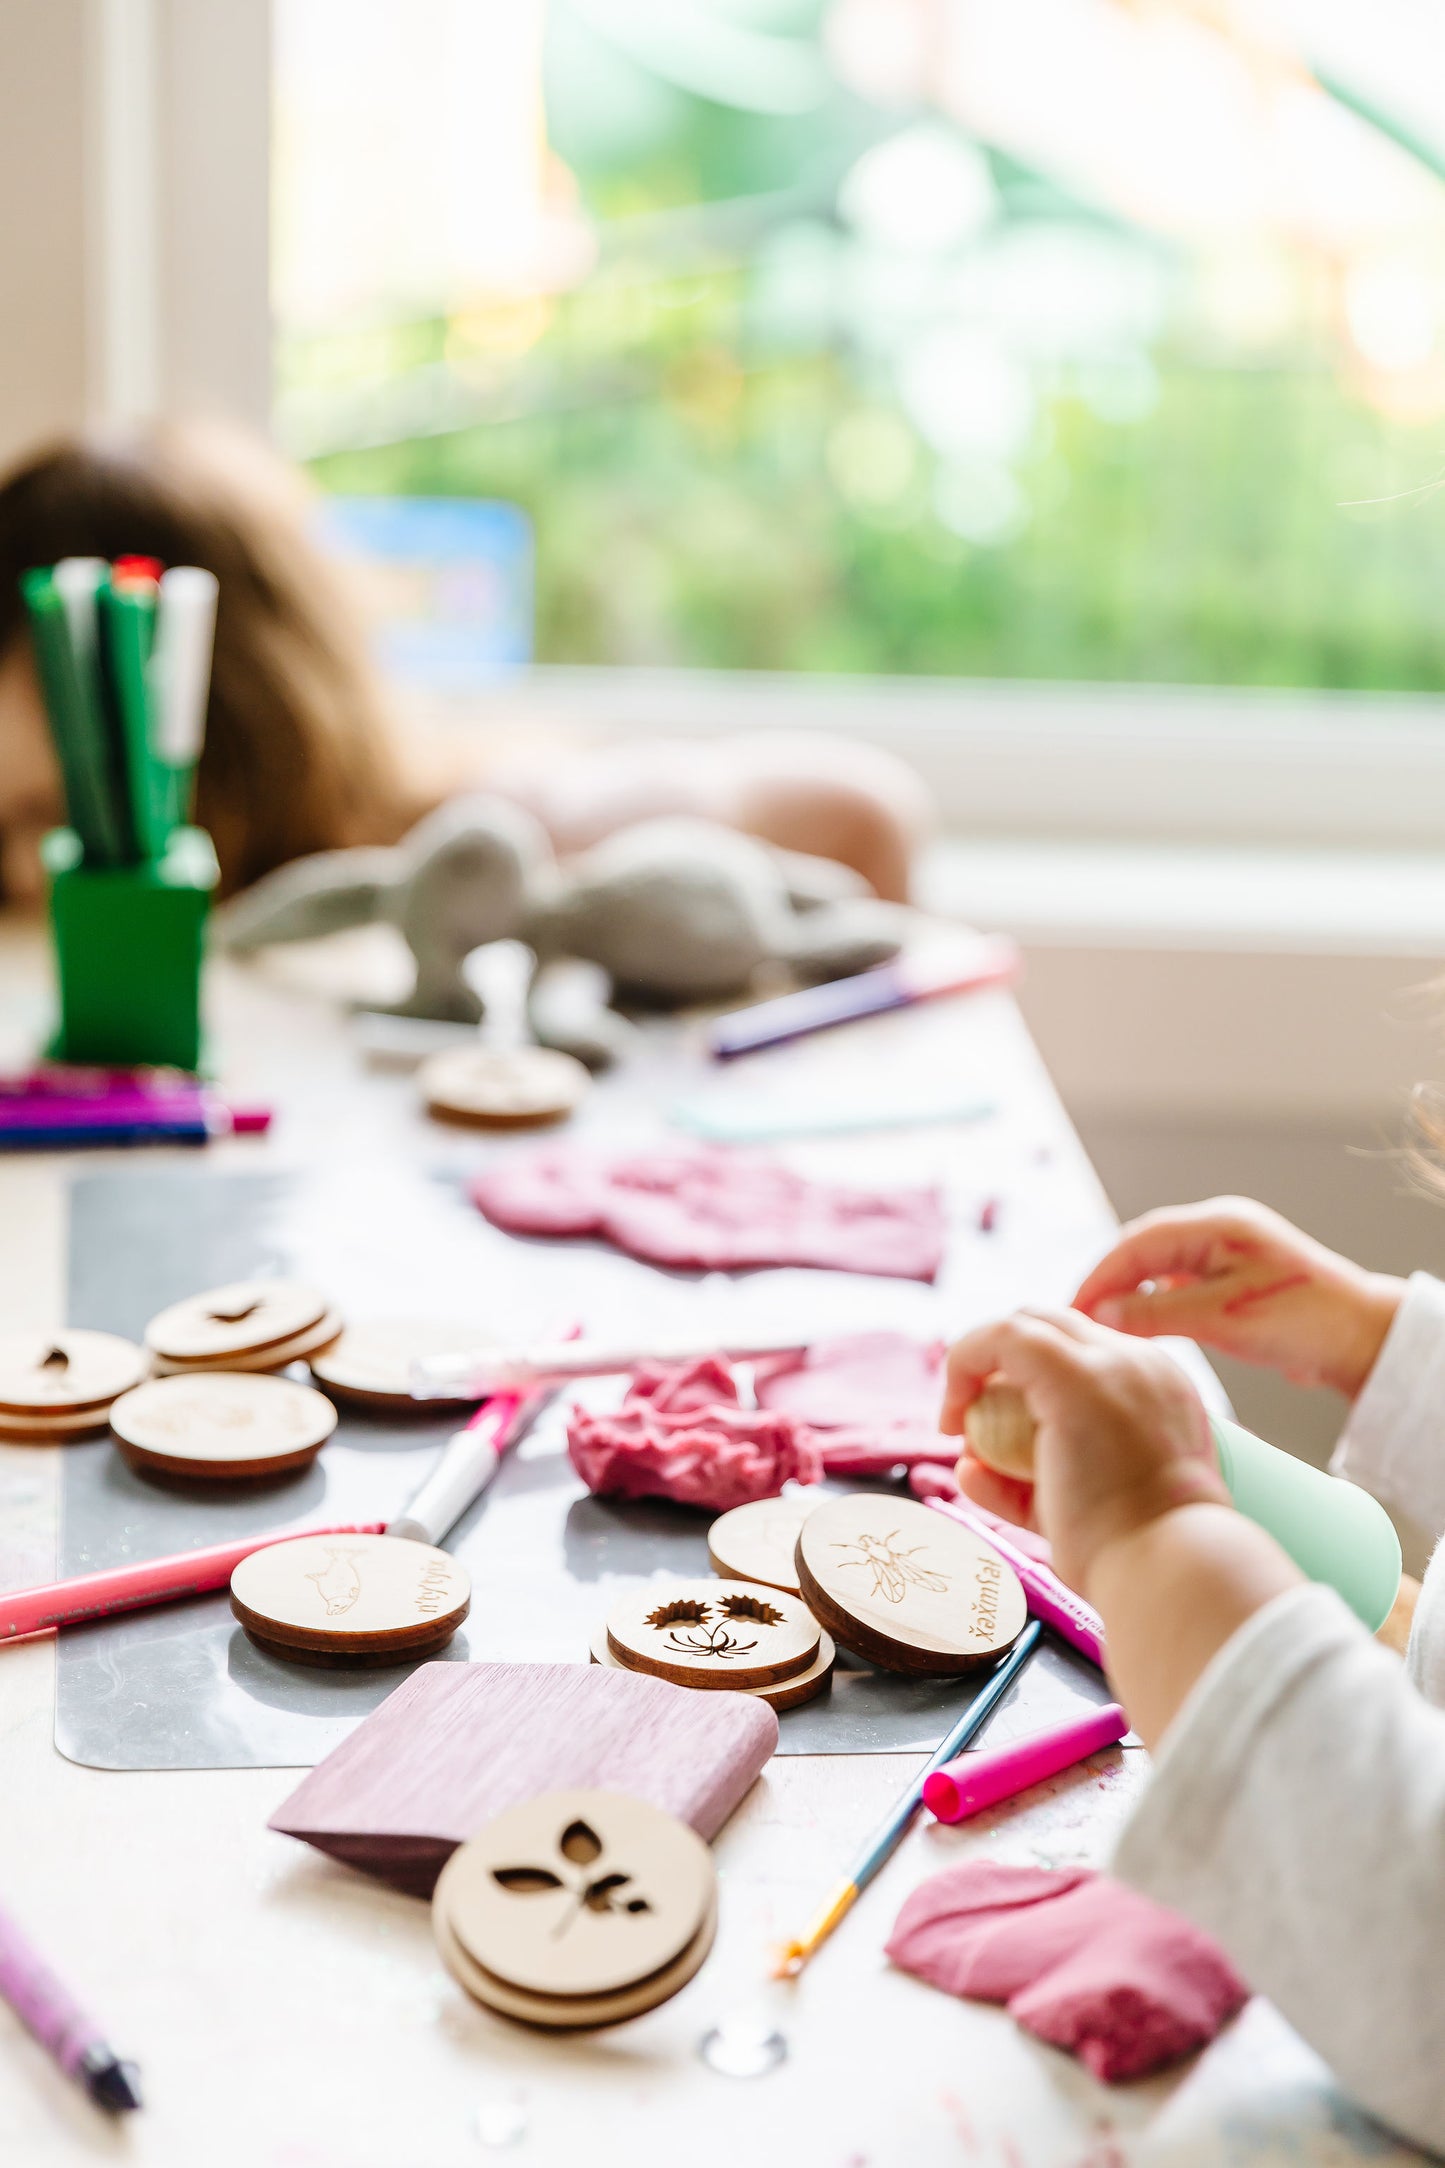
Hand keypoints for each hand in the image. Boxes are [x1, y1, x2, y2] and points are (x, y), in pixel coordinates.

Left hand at [940, 1309, 1228, 1601]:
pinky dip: (965, 1362)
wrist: (1166, 1570)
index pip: (1085, 1357)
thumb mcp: (1080, 1510)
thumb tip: (970, 1468)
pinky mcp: (1074, 1375)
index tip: (1000, 1430)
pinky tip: (950, 1416)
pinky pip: (1003, 1337)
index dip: (1030, 1382)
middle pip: (1057, 1331)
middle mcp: (1141, 1366)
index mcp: (1159, 1393)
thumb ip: (1025, 1483)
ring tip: (956, 1422)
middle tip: (969, 1419)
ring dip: (980, 1365)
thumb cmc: (1132, 1557)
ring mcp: (1112, 1364)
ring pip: (1029, 1324)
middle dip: (1004, 1366)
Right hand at [1073, 1198, 1402, 1399]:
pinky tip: (1139, 1326)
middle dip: (1107, 1282)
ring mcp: (1224, 1252)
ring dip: (1128, 1293)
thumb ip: (1160, 1314)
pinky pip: (1176, 1282)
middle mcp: (1218, 1229)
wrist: (1360, 1338)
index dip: (1100, 1275)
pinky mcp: (1229, 1276)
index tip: (1073, 1309)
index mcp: (1218, 1224)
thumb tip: (1102, 1314)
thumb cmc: (1305, 1321)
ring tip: (1100, 1326)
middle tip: (1079, 1320)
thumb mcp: (1225, 1320)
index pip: (1138, 1241)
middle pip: (1142, 1248)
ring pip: (1157, 1266)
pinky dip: (1152, 1302)